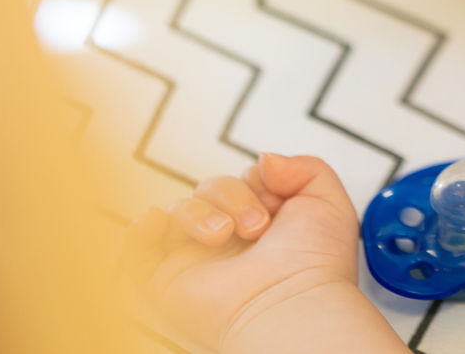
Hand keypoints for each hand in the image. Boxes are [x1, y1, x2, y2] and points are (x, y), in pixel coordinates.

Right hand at [121, 153, 359, 350]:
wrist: (292, 304)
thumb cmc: (315, 264)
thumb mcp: (327, 200)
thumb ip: (304, 166)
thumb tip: (265, 159)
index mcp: (263, 222)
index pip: (242, 179)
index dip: (255, 181)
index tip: (275, 201)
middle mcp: (230, 239)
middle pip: (210, 188)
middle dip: (232, 195)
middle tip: (255, 227)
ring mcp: (197, 258)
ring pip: (179, 208)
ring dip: (198, 212)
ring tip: (222, 235)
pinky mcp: (168, 279)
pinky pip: (137, 249)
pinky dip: (140, 229)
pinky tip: (155, 221)